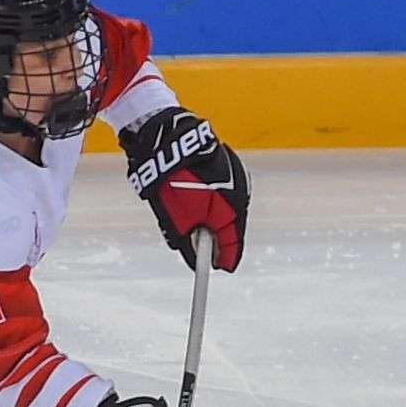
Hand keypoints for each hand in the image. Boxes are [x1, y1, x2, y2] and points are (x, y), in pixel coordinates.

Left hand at [121, 107, 249, 271]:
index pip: (234, 240)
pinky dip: (205, 200)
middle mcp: (238, 190)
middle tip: (197, 248)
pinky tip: (187, 198)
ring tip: (184, 219)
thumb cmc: (174, 179)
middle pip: (228, 223)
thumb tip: (199, 262)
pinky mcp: (221, 162)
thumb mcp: (179, 219)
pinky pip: (216, 190)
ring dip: (207, 217)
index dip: (226, 257)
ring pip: (221, 206)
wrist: (167, 138)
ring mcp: (231, 173)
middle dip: (214, 237)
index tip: (219, 268)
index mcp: (233, 206)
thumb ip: (192, 243)